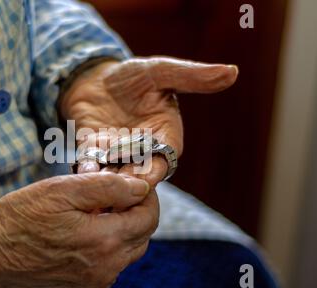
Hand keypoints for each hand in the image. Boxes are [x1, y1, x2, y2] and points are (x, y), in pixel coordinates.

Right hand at [0, 173, 156, 287]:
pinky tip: (89, 229)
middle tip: (116, 193)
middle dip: (137, 211)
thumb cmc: (21, 216)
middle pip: (143, 235)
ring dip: (124, 228)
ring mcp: (95, 279)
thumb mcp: (64, 190)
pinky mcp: (84, 285)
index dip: (147, 197)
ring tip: (100, 209)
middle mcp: (105, 266)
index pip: (148, 218)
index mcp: (104, 240)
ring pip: (129, 250)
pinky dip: (111, 244)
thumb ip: (108, 187)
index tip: (133, 183)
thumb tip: (141, 188)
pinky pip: (112, 264)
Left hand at [61, 57, 238, 185]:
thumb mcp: (161, 72)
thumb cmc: (133, 76)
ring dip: (110, 181)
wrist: (96, 77)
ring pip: (116, 175)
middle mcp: (142, 151)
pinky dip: (88, 169)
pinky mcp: (92, 151)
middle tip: (122, 187)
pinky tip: (84, 170)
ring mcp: (116, 154)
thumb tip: (232, 71)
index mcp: (164, 137)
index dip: (157, 167)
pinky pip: (91, 164)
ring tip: (103, 185)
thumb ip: (191, 77)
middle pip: (141, 174)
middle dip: (132, 181)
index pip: (166, 158)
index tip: (148, 174)